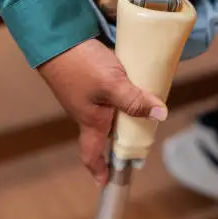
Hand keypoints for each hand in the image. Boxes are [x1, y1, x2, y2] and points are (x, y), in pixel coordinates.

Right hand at [38, 39, 167, 185]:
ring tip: (143, 109)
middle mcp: (87, 111)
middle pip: (104, 133)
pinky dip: (119, 95)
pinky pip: (106, 94)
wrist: (57, 37)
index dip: (98, 169)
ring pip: (107, 112)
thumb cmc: (80, 65)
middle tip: (139, 139)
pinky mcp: (86, 79)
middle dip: (120, 139)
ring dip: (123, 114)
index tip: (106, 181)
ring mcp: (85, 95)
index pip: (92, 153)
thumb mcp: (113, 84)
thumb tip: (160, 115)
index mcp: (91, 120)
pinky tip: (131, 84)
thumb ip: (134, 101)